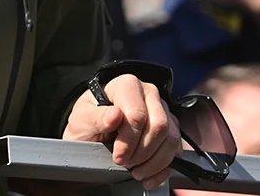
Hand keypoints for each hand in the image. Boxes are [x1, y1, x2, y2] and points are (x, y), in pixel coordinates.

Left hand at [63, 73, 180, 189]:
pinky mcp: (171, 129)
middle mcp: (149, 93)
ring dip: (153, 162)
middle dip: (142, 152)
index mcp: (127, 85)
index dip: (128, 141)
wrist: (94, 133)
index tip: (118, 155)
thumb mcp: (83, 119)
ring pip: (172, 139)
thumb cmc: (88, 123)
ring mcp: (163, 110)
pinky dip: (162, 168)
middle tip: (125, 163)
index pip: (137, 114)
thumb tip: (115, 116)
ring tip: (134, 170)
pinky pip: (176, 151)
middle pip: (160, 126)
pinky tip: (146, 174)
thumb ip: (97, 117)